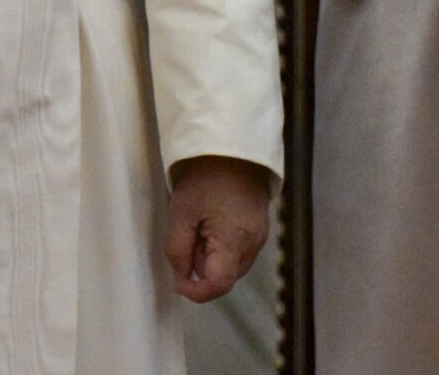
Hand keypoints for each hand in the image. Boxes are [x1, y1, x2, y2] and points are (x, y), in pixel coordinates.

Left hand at [164, 156, 270, 303]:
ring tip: (199, 226)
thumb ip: (178, 249)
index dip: (195, 292)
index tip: (177, 282)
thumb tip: (182, 277)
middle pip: (225, 277)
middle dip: (202, 269)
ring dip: (212, 258)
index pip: (218, 285)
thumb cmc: (204, 177)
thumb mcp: (181, 212)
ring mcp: (260, 237)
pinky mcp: (260, 228)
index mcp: (234, 241)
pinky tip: (212, 223)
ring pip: (232, 266)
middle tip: (187, 238)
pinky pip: (240, 252)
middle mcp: (253, 245)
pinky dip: (223, 248)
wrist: (232, 146)